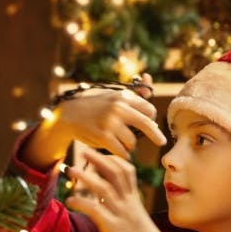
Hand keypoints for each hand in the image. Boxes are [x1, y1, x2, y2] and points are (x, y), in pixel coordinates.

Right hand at [50, 83, 164, 157]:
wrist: (68, 114)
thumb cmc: (94, 105)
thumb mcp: (113, 94)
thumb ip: (133, 91)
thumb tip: (148, 77)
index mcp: (123, 97)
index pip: (149, 110)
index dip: (150, 119)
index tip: (148, 124)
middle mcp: (118, 108)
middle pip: (147, 124)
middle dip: (156, 135)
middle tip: (162, 142)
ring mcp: (110, 123)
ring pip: (132, 141)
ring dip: (129, 145)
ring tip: (120, 142)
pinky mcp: (103, 136)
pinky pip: (122, 151)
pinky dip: (122, 154)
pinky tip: (119, 151)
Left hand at [64, 149, 171, 231]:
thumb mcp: (134, 217)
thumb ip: (121, 205)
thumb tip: (103, 199)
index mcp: (134, 198)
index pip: (126, 170)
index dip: (113, 159)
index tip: (100, 154)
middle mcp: (128, 202)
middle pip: (115, 173)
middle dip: (99, 159)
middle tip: (83, 150)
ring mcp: (121, 214)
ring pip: (104, 188)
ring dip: (86, 177)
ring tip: (71, 170)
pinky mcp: (113, 228)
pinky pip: (96, 210)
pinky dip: (82, 202)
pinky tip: (70, 200)